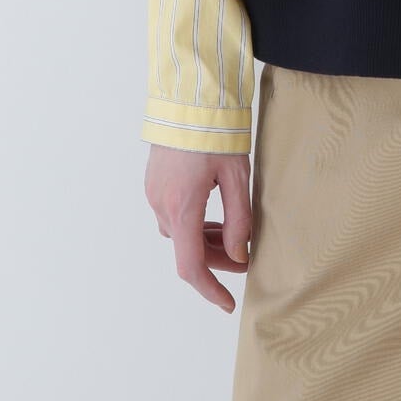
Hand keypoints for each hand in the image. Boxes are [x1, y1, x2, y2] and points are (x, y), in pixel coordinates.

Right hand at [144, 144, 252, 311]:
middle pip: (187, 251)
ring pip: (179, 234)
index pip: (191, 266)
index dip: (210, 290)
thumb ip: (239, 220)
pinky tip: (214, 215)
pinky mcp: (154, 183)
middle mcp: (161, 205)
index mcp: (182, 208)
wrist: (189, 97)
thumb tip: (239, 255)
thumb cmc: (217, 132)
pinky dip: (193, 224)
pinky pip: (172, 216)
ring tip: (233, 236)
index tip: (227, 303)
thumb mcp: (237, 177)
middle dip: (217, 260)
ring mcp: (154, 194)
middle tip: (246, 257)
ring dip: (204, 242)